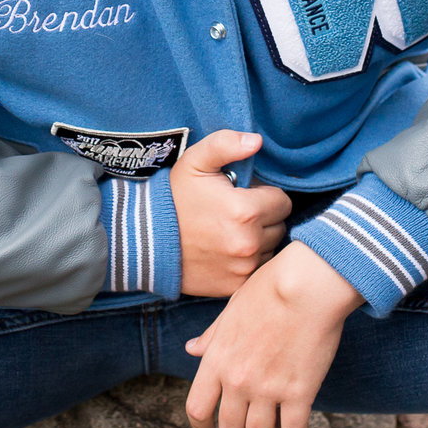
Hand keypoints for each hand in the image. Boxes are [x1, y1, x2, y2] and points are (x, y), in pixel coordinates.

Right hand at [171, 130, 291, 297]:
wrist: (144, 240)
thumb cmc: (174, 198)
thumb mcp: (195, 161)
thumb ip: (226, 144)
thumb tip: (257, 140)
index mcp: (246, 211)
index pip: (283, 202)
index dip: (265, 196)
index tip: (245, 196)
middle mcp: (249, 243)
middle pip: (280, 226)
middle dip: (264, 218)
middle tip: (236, 215)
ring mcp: (243, 268)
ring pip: (271, 250)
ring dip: (259, 241)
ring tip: (231, 233)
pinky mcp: (236, 286)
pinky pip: (258, 271)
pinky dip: (249, 262)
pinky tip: (228, 252)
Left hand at [184, 242, 364, 427]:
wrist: (306, 285)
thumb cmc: (269, 290)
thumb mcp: (231, 310)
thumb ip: (212, 337)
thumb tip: (192, 349)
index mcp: (217, 360)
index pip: (197, 408)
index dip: (200, 424)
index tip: (209, 427)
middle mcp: (238, 379)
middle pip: (230, 427)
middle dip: (239, 427)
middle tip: (251, 417)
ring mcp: (268, 388)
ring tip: (275, 421)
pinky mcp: (299, 392)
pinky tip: (298, 423)